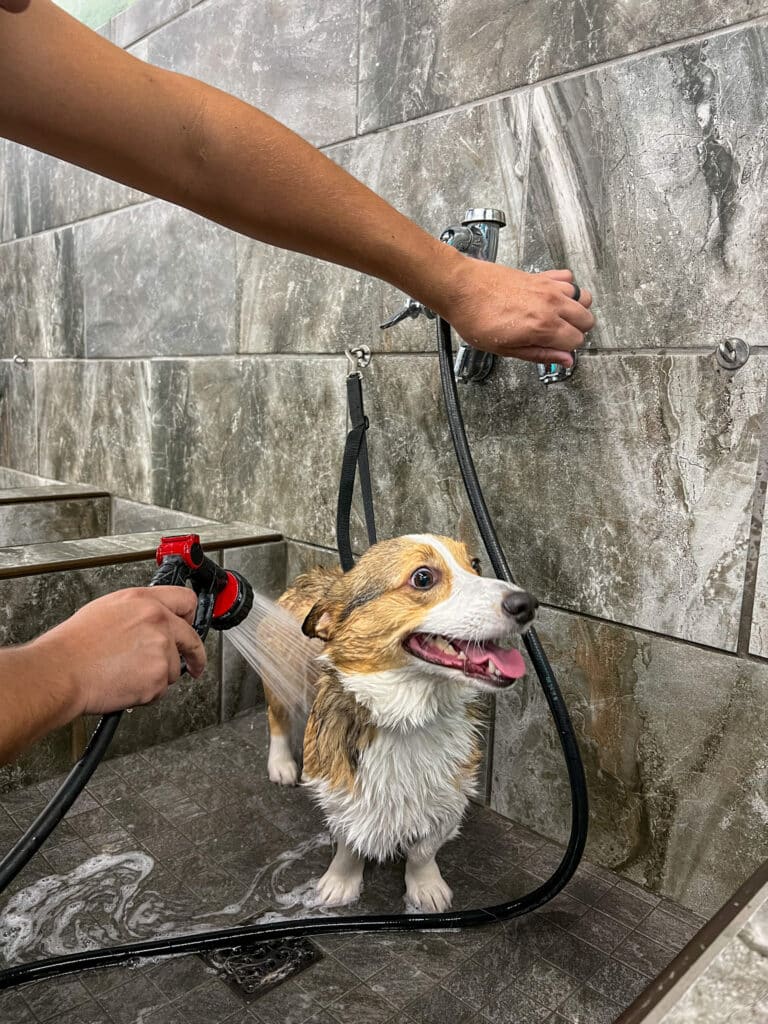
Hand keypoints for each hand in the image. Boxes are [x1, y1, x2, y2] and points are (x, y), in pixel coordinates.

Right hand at [30, 587, 206, 714]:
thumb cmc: (74, 646)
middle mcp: (158, 621)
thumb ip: (137, 612)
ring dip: (157, 676)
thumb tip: (150, 621)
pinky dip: (147, 692)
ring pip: (174, 669)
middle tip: (194, 665)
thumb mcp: (106, 610)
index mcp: (144, 601)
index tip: (194, 626)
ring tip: (128, 674)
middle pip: (192, 638)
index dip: (192, 616)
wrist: (62, 671)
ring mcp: (161, 648)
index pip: (186, 601)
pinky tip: (125, 684)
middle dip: (195, 655)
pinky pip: (161, 688)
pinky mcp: (158, 676)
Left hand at [441, 258, 593, 365]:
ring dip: (574, 310)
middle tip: (557, 336)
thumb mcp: (506, 349)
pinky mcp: (540, 276)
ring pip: (583, 298)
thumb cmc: (475, 318)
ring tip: (556, 318)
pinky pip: (568, 278)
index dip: (566, 349)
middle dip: (576, 331)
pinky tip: (551, 298)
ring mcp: (547, 287)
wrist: (461, 288)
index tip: (555, 350)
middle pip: (587, 320)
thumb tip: (564, 361)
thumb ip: (540, 354)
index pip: (577, 340)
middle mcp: (550, 304)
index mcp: (542, 326)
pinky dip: (566, 288)